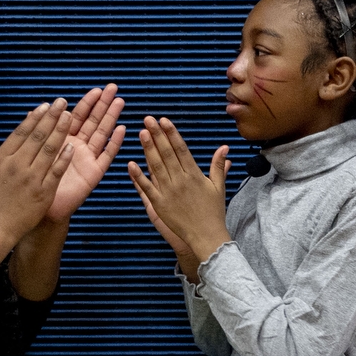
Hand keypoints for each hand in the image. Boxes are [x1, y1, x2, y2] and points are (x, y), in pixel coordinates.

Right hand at [0, 100, 72, 247]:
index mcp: (1, 160)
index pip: (20, 133)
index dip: (34, 118)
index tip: (45, 106)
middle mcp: (17, 166)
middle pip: (37, 137)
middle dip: (51, 118)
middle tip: (62, 102)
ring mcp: (31, 180)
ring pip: (49, 151)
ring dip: (60, 132)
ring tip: (70, 116)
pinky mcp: (43, 193)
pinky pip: (56, 172)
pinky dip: (64, 158)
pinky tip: (72, 145)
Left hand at [44, 84, 127, 224]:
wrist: (41, 208)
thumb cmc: (35, 183)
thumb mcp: (32, 154)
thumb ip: (35, 133)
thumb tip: (31, 111)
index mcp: (63, 139)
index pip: (77, 116)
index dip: (87, 103)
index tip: (96, 89)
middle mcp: (78, 147)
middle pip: (93, 121)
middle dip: (103, 104)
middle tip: (113, 88)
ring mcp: (87, 159)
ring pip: (101, 134)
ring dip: (111, 118)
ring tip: (120, 102)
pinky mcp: (94, 173)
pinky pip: (106, 156)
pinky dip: (114, 143)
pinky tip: (122, 130)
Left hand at [124, 118, 231, 263]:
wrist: (206, 236)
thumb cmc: (213, 212)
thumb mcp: (218, 187)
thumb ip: (218, 166)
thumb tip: (224, 148)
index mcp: (194, 175)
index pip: (181, 149)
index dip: (171, 134)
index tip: (164, 121)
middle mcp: (181, 181)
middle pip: (167, 154)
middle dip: (157, 135)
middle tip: (148, 119)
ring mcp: (169, 192)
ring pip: (156, 166)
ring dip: (148, 149)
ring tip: (141, 133)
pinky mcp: (159, 204)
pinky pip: (147, 188)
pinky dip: (138, 176)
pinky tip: (131, 163)